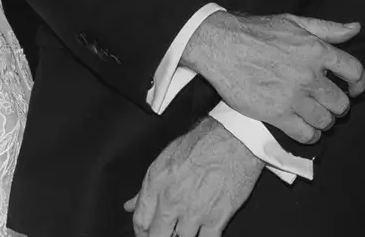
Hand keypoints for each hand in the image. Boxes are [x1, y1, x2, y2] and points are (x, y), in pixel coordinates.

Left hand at [125, 118, 260, 236]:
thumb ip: (147, 187)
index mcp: (156, 183)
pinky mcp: (216, 217)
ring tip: (186, 229)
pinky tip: (203, 233)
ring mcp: (194, 211)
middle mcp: (172, 200)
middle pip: (157, 236)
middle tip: (167, 234)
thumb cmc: (202, 141)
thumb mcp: (166, 158)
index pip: (140, 221)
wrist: (233, 137)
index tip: (147, 234)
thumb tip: (131, 204)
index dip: (142, 233)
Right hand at [182, 11, 364, 142]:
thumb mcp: (293, 22)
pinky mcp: (276, 114)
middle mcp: (309, 74)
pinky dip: (309, 135)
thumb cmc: (255, 31)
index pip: (354, 71)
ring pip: (326, 121)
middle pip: (341, 103)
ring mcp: (293, 96)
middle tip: (326, 104)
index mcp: (316, 49)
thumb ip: (327, 28)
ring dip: (323, 121)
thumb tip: (355, 28)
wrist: (220, 46)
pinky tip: (304, 129)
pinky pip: (306, 135)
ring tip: (314, 116)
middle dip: (337, 106)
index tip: (355, 90)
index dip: (359, 84)